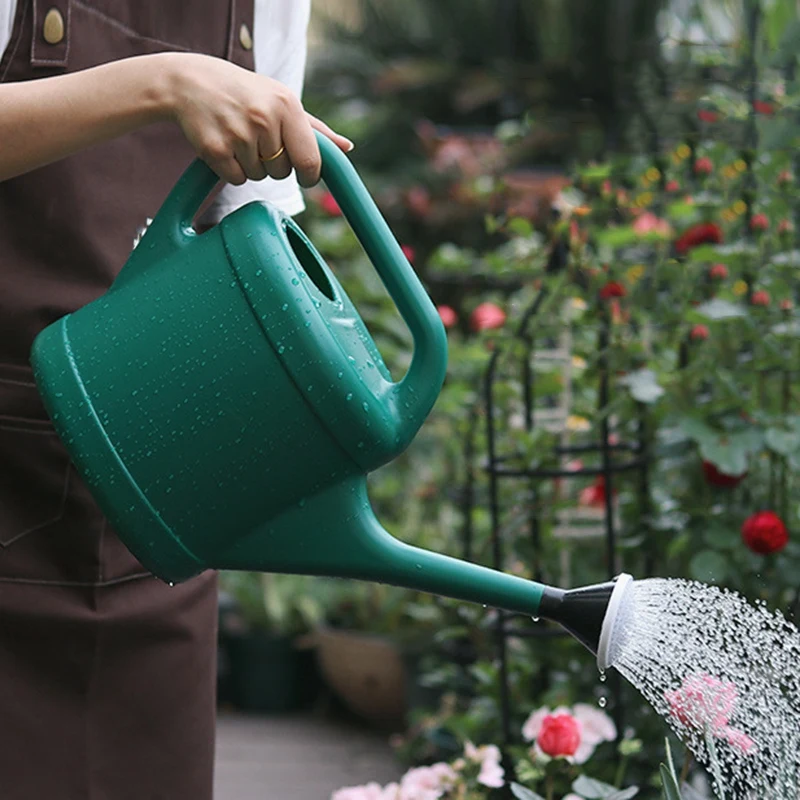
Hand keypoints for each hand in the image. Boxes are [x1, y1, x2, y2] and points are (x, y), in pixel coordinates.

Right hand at [162, 53, 352, 186]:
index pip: (310, 160)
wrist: (189, 83)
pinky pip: (237, 178)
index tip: (306, 176)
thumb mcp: (281, 101)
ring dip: (251, 165)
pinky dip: (232, 169)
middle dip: (274, 164)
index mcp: (286, 105)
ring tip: (238, 136)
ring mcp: (239, 135)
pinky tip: (224, 144)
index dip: (310, 175)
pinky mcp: (216, 150)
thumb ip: (315, 129)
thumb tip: (347, 148)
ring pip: (259, 176)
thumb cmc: (245, 93)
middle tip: (257, 138)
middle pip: (283, 172)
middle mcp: (264, 119)